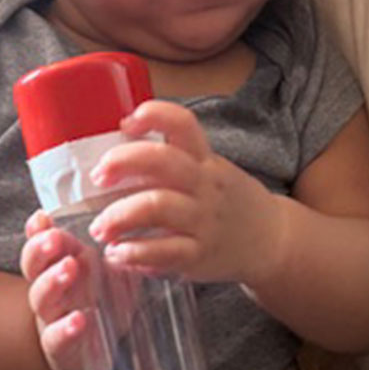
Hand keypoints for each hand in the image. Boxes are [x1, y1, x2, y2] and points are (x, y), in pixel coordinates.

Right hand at [20, 210, 111, 369]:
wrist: (93, 354)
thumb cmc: (101, 304)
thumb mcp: (112, 275)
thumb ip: (119, 254)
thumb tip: (135, 230)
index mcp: (59, 265)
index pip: (41, 244)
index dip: (37, 231)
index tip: (42, 217)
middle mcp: (50, 289)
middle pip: (34, 266)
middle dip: (40, 249)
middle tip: (54, 237)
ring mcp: (52, 318)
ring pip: (41, 298)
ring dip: (52, 281)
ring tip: (69, 268)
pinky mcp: (61, 347)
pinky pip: (56, 338)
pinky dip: (65, 329)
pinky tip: (79, 319)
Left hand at [85, 100, 282, 285]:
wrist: (271, 240)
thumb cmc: (226, 202)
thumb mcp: (209, 171)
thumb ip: (170, 162)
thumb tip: (113, 154)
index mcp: (204, 159)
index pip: (183, 123)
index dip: (153, 115)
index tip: (126, 122)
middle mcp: (205, 184)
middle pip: (162, 160)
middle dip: (121, 162)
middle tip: (97, 176)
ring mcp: (203, 220)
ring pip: (157, 206)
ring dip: (119, 215)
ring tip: (100, 228)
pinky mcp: (200, 255)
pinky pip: (165, 251)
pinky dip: (135, 253)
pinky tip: (118, 254)